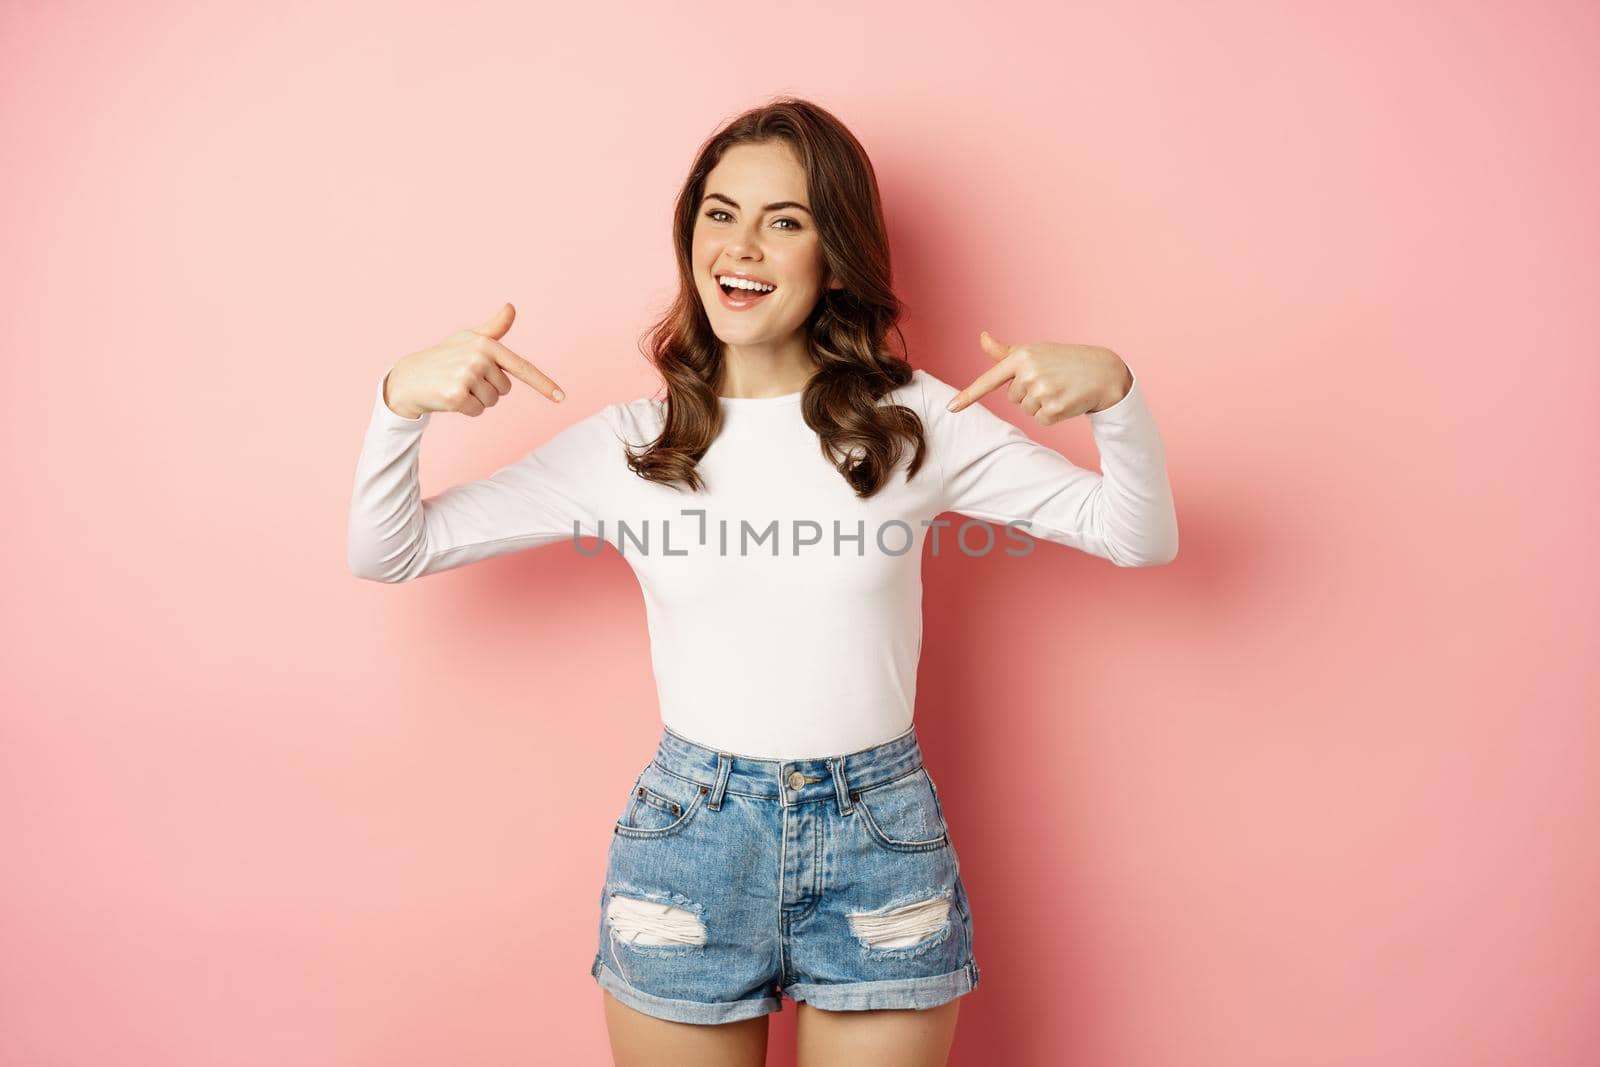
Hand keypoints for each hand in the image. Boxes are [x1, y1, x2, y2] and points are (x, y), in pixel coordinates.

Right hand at [383, 302, 564, 418]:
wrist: (410, 377)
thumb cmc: (444, 357)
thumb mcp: (469, 340)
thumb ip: (494, 329)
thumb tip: (511, 307)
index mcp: (487, 344)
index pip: (522, 367)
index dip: (544, 384)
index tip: (562, 398)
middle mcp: (479, 357)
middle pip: (505, 390)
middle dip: (488, 389)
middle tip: (464, 379)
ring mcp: (467, 375)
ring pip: (492, 402)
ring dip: (476, 400)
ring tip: (456, 386)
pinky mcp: (456, 394)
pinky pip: (478, 411)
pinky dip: (466, 410)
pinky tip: (450, 398)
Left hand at [946, 331, 1131, 424]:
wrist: (1103, 372)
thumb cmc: (1064, 360)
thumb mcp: (1034, 352)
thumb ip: (1005, 352)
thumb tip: (982, 337)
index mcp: (1021, 357)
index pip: (989, 380)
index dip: (968, 396)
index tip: (950, 409)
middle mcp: (1029, 373)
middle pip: (1013, 398)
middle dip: (1029, 393)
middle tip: (1051, 380)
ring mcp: (1042, 391)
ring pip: (1026, 410)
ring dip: (1041, 404)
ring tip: (1060, 389)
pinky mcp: (1055, 408)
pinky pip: (1041, 420)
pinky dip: (1052, 415)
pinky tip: (1066, 400)